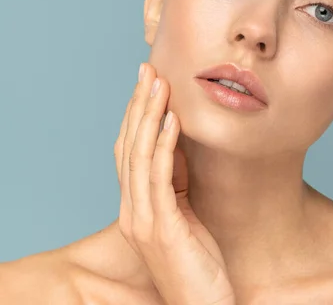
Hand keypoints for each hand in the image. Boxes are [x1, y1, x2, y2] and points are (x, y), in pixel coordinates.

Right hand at [113, 63, 234, 304]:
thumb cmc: (199, 268)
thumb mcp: (187, 218)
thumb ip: (176, 187)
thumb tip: (178, 149)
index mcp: (138, 208)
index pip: (130, 152)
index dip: (137, 116)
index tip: (148, 84)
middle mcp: (133, 212)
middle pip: (129, 147)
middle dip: (139, 106)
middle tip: (148, 70)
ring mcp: (144, 221)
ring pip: (140, 157)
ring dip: (150, 117)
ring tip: (160, 84)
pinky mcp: (162, 229)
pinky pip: (159, 180)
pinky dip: (163, 147)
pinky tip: (172, 122)